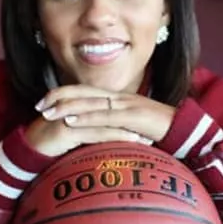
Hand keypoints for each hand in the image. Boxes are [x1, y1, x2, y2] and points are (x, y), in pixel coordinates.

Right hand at [24, 113, 141, 156]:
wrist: (28, 149)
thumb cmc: (50, 142)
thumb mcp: (72, 132)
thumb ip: (88, 130)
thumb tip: (105, 138)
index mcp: (79, 105)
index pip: (109, 107)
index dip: (127, 115)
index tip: (146, 124)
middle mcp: (77, 107)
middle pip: (112, 112)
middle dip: (133, 121)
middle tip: (153, 129)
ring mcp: (72, 117)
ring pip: (107, 121)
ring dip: (129, 129)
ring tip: (147, 138)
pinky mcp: (68, 129)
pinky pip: (97, 133)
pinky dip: (116, 137)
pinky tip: (130, 142)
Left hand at [27, 85, 175, 155]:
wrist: (184, 128)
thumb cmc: (159, 129)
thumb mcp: (132, 124)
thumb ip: (116, 124)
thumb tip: (100, 131)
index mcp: (118, 97)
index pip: (85, 92)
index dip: (64, 93)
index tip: (45, 100)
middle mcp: (118, 97)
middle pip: (82, 93)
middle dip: (58, 97)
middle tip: (38, 105)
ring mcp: (125, 105)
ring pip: (90, 104)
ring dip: (66, 108)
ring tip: (47, 113)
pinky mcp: (132, 117)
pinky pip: (104, 117)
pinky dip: (86, 119)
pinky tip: (71, 122)